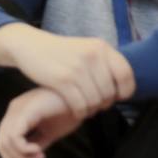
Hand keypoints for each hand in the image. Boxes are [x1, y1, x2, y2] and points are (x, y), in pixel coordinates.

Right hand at [0, 24, 135, 119]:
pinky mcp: (62, 80)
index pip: (126, 75)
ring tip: (84, 108)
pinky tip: (74, 109)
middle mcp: (92, 56)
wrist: (30, 45)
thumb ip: (104, 64)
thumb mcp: (86, 49)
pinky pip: (80, 105)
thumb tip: (123, 88)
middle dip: (103, 104)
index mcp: (101, 47)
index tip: (116, 97)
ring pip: (95, 102)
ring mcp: (77, 68)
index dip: (124, 92)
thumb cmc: (61, 52)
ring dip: (91, 110)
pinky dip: (79, 112)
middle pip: (110, 93)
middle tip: (95, 105)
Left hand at [0, 86, 83, 157]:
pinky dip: (24, 150)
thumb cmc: (69, 112)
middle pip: (1, 144)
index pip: (3, 143)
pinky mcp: (25, 111)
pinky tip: (38, 151)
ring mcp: (17, 109)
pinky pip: (14, 137)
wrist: (84, 97)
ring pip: (5, 143)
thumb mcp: (49, 134)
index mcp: (17, 114)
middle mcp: (13, 110)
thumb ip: (34, 148)